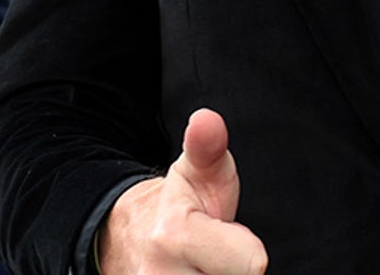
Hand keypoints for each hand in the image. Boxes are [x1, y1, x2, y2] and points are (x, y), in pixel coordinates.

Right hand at [96, 108, 265, 274]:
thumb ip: (207, 146)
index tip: (230, 238)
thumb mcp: (197, 170)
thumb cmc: (178, 206)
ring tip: (207, 267)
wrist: (128, 241)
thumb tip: (206, 120)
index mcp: (174, 236)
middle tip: (215, 256)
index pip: (251, 264)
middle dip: (231, 270)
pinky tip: (200, 274)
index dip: (248, 251)